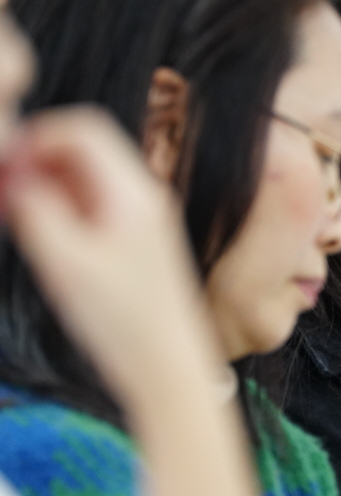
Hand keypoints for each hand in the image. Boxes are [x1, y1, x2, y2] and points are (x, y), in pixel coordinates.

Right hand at [3, 107, 219, 403]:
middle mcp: (143, 196)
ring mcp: (142, 218)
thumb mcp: (66, 265)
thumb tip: (15, 173)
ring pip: (84, 179)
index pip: (85, 128)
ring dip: (45, 186)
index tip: (4, 163)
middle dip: (37, 160)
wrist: (168, 367)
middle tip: (2, 192)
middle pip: (84, 150)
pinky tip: (37, 236)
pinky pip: (92, 205)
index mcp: (134, 192)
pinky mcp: (135, 242)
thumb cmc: (121, 322)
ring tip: (12, 216)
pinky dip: (60, 209)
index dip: (37, 134)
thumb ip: (36, 212)